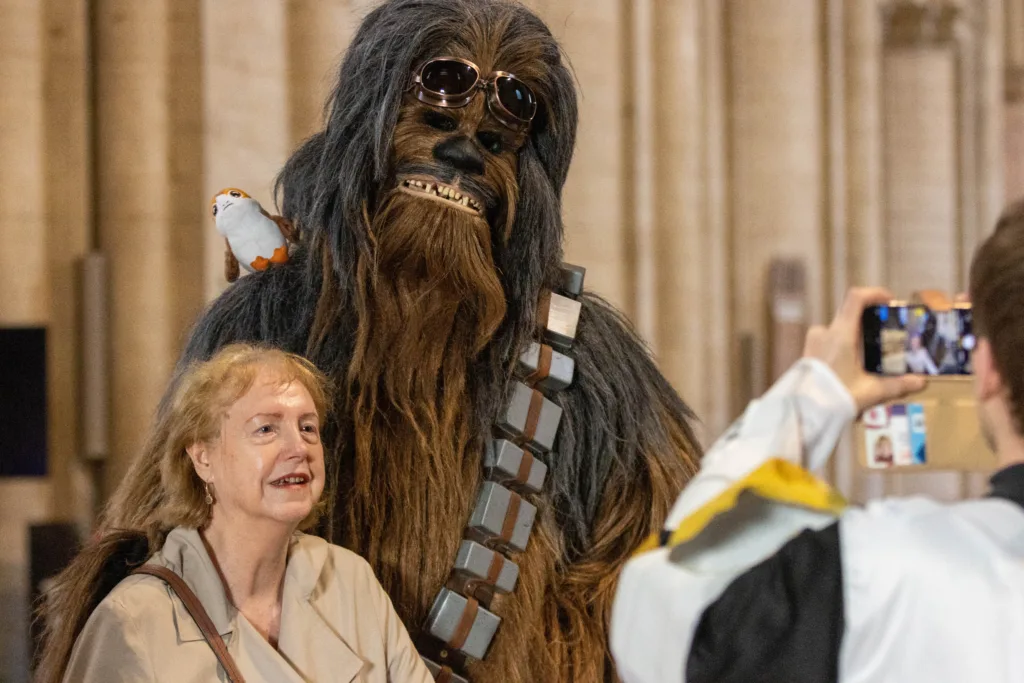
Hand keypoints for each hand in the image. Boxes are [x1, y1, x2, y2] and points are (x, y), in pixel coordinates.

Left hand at [803, 287, 927, 411]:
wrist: (803, 413)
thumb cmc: (836, 396)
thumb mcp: (870, 391)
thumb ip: (896, 385)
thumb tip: (920, 382)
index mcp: (840, 333)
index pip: (856, 298)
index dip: (874, 293)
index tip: (889, 300)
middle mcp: (824, 332)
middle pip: (850, 316)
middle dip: (869, 323)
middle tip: (886, 336)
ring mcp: (813, 341)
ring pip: (839, 331)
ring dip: (855, 338)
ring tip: (870, 357)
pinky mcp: (807, 352)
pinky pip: (828, 342)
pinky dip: (843, 347)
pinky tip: (853, 366)